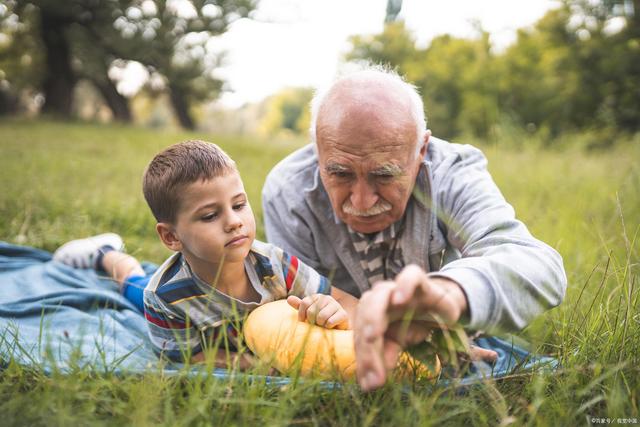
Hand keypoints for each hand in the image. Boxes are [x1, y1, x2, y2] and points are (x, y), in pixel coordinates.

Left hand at [287, 294, 349, 329]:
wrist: (338, 329)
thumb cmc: (321, 321)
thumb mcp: (309, 313)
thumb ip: (300, 306)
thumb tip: (289, 298)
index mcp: (317, 297)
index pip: (304, 303)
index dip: (301, 315)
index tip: (303, 321)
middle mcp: (327, 298)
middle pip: (311, 310)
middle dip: (312, 321)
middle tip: (316, 324)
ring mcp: (336, 305)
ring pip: (321, 316)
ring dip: (320, 324)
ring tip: (323, 325)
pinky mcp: (344, 314)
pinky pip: (330, 322)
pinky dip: (328, 327)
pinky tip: (331, 327)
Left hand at [354, 264, 468, 390]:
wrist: (442, 305)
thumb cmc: (414, 322)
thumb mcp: (399, 343)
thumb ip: (384, 357)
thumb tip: (370, 384)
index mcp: (370, 314)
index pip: (362, 336)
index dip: (365, 360)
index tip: (370, 385)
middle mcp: (378, 299)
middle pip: (364, 317)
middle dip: (367, 346)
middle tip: (373, 371)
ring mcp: (396, 287)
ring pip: (378, 295)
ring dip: (373, 316)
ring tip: (373, 336)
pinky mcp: (417, 279)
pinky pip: (409, 276)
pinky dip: (403, 286)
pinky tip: (400, 300)